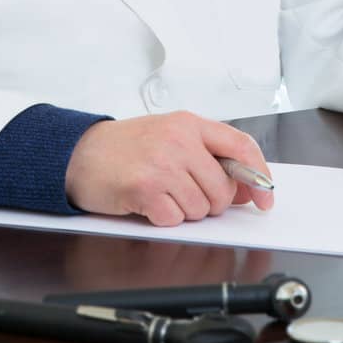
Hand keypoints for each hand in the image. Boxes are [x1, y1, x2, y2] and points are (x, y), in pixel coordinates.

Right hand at [66, 112, 275, 225]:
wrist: (77, 153)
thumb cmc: (125, 147)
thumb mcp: (170, 136)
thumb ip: (208, 155)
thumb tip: (246, 187)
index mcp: (189, 123)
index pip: (241, 147)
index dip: (259, 177)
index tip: (265, 197)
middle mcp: (178, 140)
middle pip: (223, 189)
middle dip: (210, 201)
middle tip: (183, 191)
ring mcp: (162, 164)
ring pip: (201, 208)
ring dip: (184, 210)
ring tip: (161, 192)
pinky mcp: (145, 188)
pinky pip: (175, 219)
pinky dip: (163, 218)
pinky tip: (148, 202)